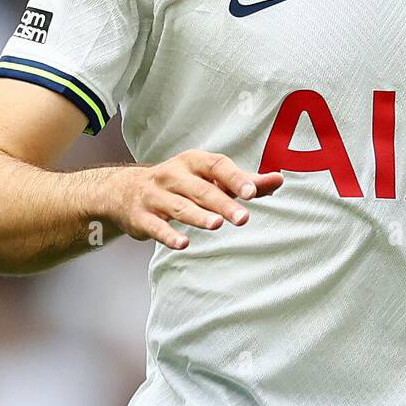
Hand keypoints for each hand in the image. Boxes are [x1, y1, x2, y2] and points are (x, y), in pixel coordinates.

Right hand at [106, 150, 283, 250]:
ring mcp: (155, 195)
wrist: (125, 191)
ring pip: (179, 207)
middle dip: (222, 204)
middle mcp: (173, 175)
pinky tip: (183, 244)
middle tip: (244, 218)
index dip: (235, 178)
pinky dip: (169, 235)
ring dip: (198, 216)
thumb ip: (244, 182)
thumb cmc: (181, 184)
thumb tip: (280, 180)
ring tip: (217, 225)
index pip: (217, 166)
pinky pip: (156, 227)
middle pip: (201, 190)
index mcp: (193, 161)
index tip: (252, 192)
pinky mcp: (142, 217)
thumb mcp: (209, 177)